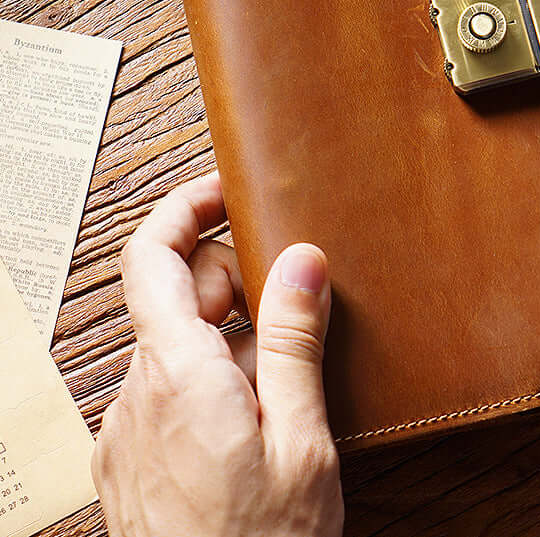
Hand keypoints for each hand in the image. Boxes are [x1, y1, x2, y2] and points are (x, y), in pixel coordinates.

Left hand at [93, 172, 343, 536]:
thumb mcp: (302, 442)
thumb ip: (295, 341)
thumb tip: (301, 259)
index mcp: (178, 376)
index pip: (152, 257)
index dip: (187, 207)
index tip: (229, 191)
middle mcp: (136, 395)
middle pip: (173, 297)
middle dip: (233, 283)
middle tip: (294, 302)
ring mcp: (127, 430)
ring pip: (174, 346)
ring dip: (230, 338)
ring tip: (287, 377)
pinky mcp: (129, 460)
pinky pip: (167, 390)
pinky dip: (211, 378)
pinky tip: (258, 414)